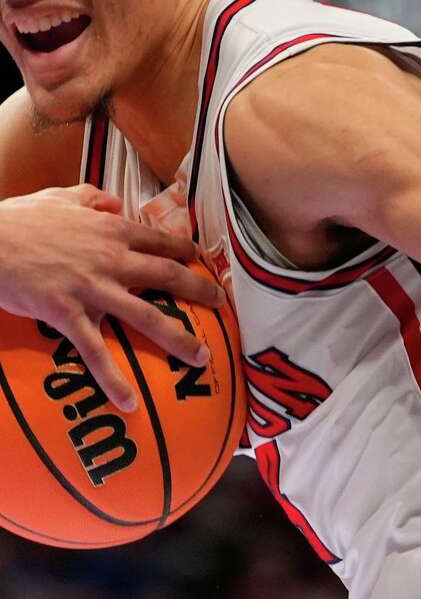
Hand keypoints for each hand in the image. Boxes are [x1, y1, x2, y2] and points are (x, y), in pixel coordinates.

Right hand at [0, 185, 225, 411]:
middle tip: (221, 304)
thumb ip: (93, 199)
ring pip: (146, 316)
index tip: (203, 261)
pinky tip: (130, 402)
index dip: (186, 251)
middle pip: (168, 276)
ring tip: (200, 358)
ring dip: (177, 338)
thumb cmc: (21, 219)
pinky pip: (96, 352)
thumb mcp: (63, 196)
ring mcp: (93, 289)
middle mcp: (112, 259)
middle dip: (199, 291)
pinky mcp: (67, 315)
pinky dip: (114, 379)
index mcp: (113, 230)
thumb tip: (114, 203)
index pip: (162, 240)